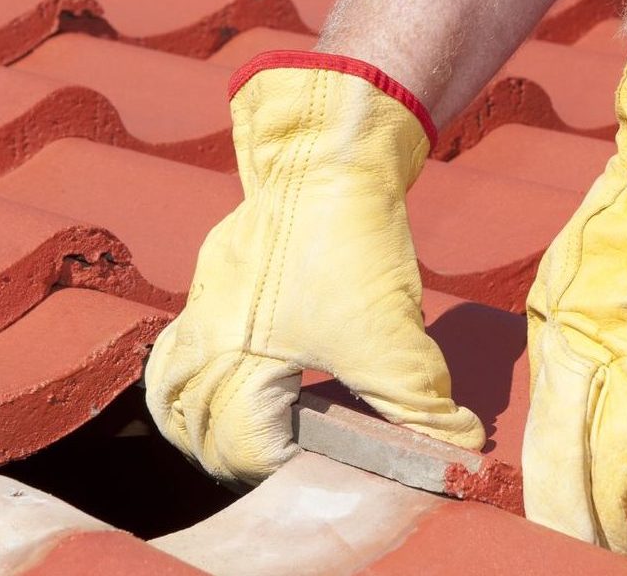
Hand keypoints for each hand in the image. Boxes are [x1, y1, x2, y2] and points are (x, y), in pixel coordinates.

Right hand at [146, 52, 484, 483]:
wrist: (327, 157)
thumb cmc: (350, 247)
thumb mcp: (397, 341)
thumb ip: (424, 409)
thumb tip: (459, 452)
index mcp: (237, 364)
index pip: (234, 446)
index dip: (275, 468)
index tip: (313, 462)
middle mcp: (206, 339)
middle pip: (186, 424)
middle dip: (228, 454)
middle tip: (275, 458)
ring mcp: (203, 302)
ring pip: (167, 383)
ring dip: (194, 419)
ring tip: (230, 434)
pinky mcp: (214, 272)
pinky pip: (181, 338)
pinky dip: (193, 370)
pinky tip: (231, 371)